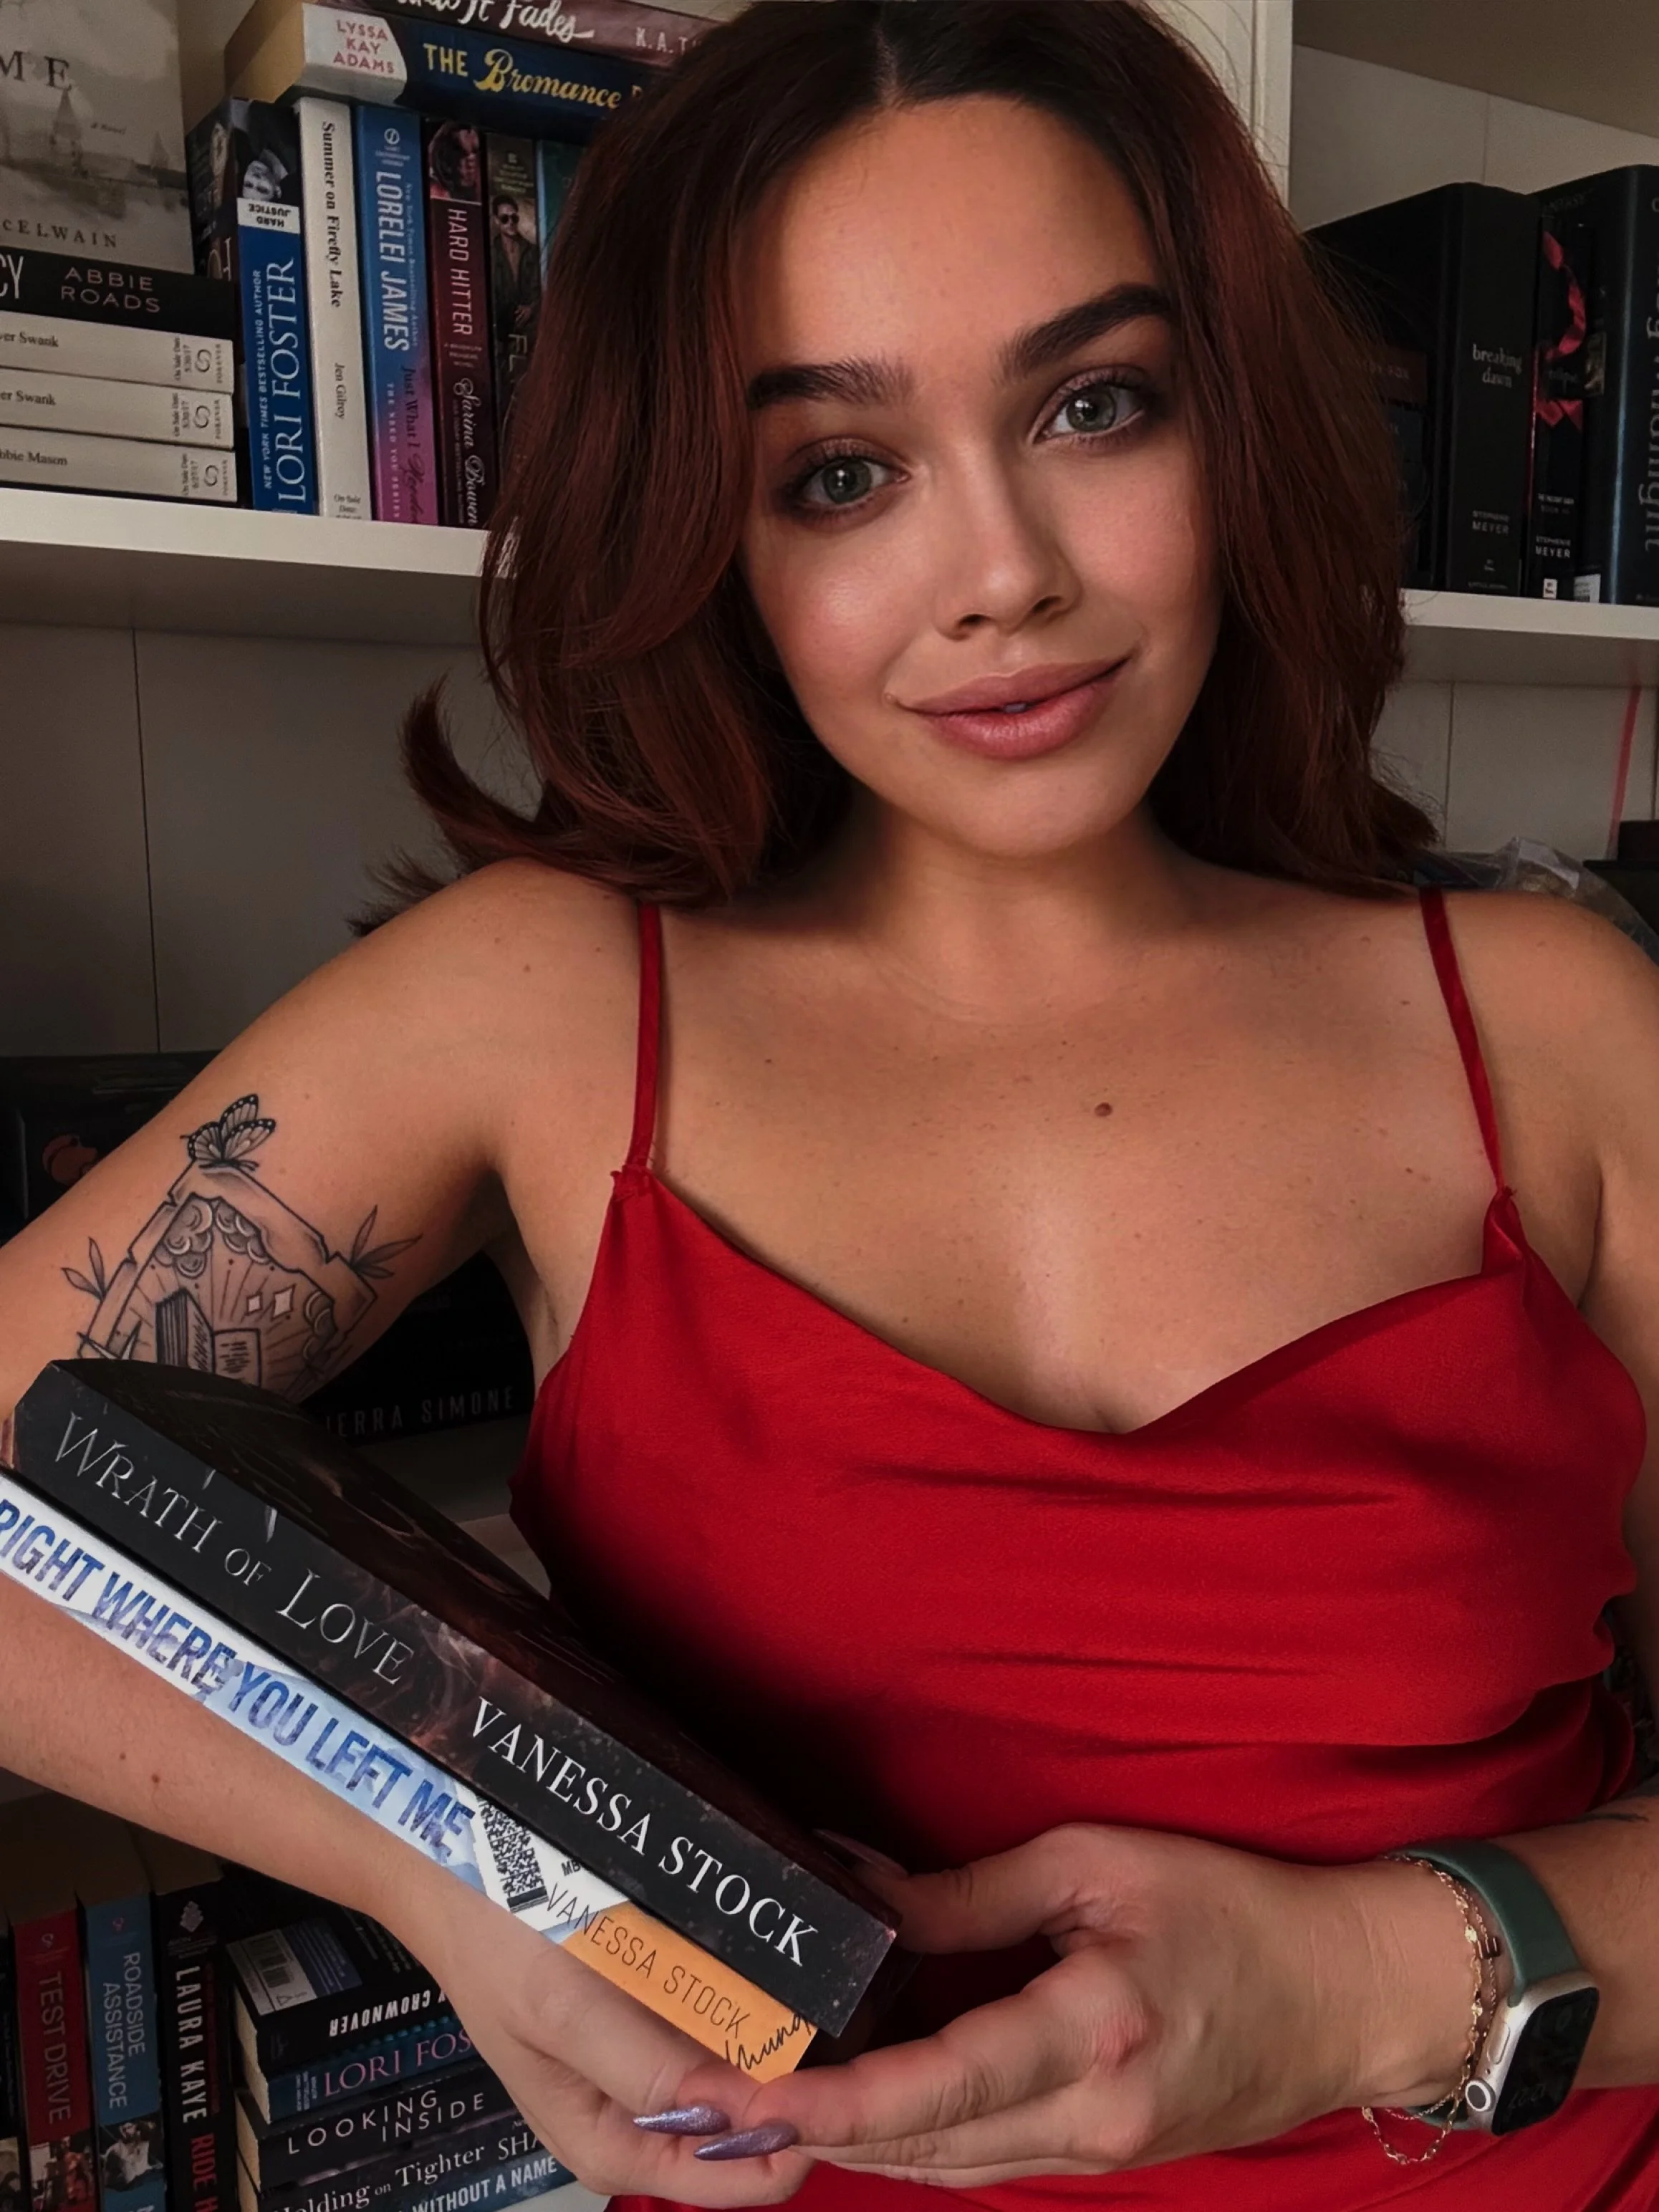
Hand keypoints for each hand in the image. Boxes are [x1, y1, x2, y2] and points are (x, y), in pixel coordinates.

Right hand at [380, 1860, 814, 2203]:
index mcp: (618, 2145)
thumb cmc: (495, 1939)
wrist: (452, 1860)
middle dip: (798, 2067)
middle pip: (754, 2116)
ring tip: (818, 1960)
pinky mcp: (654, 2005)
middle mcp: (642, 2115)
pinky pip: (724, 2009)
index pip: (744, 2172)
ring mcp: (651, 2057)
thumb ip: (650, 2071)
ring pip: (747, 2059)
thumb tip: (747, 2117)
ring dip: (783, 2019)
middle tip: (837, 1995)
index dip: (798, 2125)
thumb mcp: (564, 2011)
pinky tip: (775, 1939)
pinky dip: (754, 1982)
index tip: (838, 2068)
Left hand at [685, 1823, 1479, 2185]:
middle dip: (804, 2133)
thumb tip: (857, 1891)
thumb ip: (966, 1896)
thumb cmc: (1230, 1908)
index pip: (927, 2088)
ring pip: (945, 2165)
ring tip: (749, 2109)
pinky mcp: (1105, 2160)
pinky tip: (856, 2107)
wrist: (1350, 1994)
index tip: (733, 2099)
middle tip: (699, 2104)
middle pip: (918, 2146)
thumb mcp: (1093, 1867)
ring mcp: (1098, 2156)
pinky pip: (986, 2159)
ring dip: (850, 2143)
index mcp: (1086, 2036)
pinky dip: (914, 2136)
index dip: (821, 2105)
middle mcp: (1086, 2121)